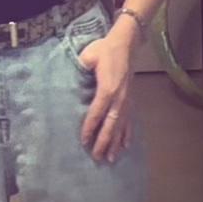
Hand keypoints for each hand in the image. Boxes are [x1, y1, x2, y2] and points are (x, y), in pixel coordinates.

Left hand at [77, 35, 134, 161]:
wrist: (126, 44)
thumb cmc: (105, 49)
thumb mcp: (89, 56)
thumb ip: (81, 67)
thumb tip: (72, 78)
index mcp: (108, 89)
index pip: (97, 113)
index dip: (89, 127)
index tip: (83, 141)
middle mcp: (119, 98)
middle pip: (110, 124)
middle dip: (103, 141)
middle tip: (97, 157)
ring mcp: (127, 100)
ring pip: (121, 125)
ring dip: (115, 142)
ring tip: (110, 157)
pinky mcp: (130, 99)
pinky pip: (129, 120)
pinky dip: (127, 133)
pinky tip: (125, 145)